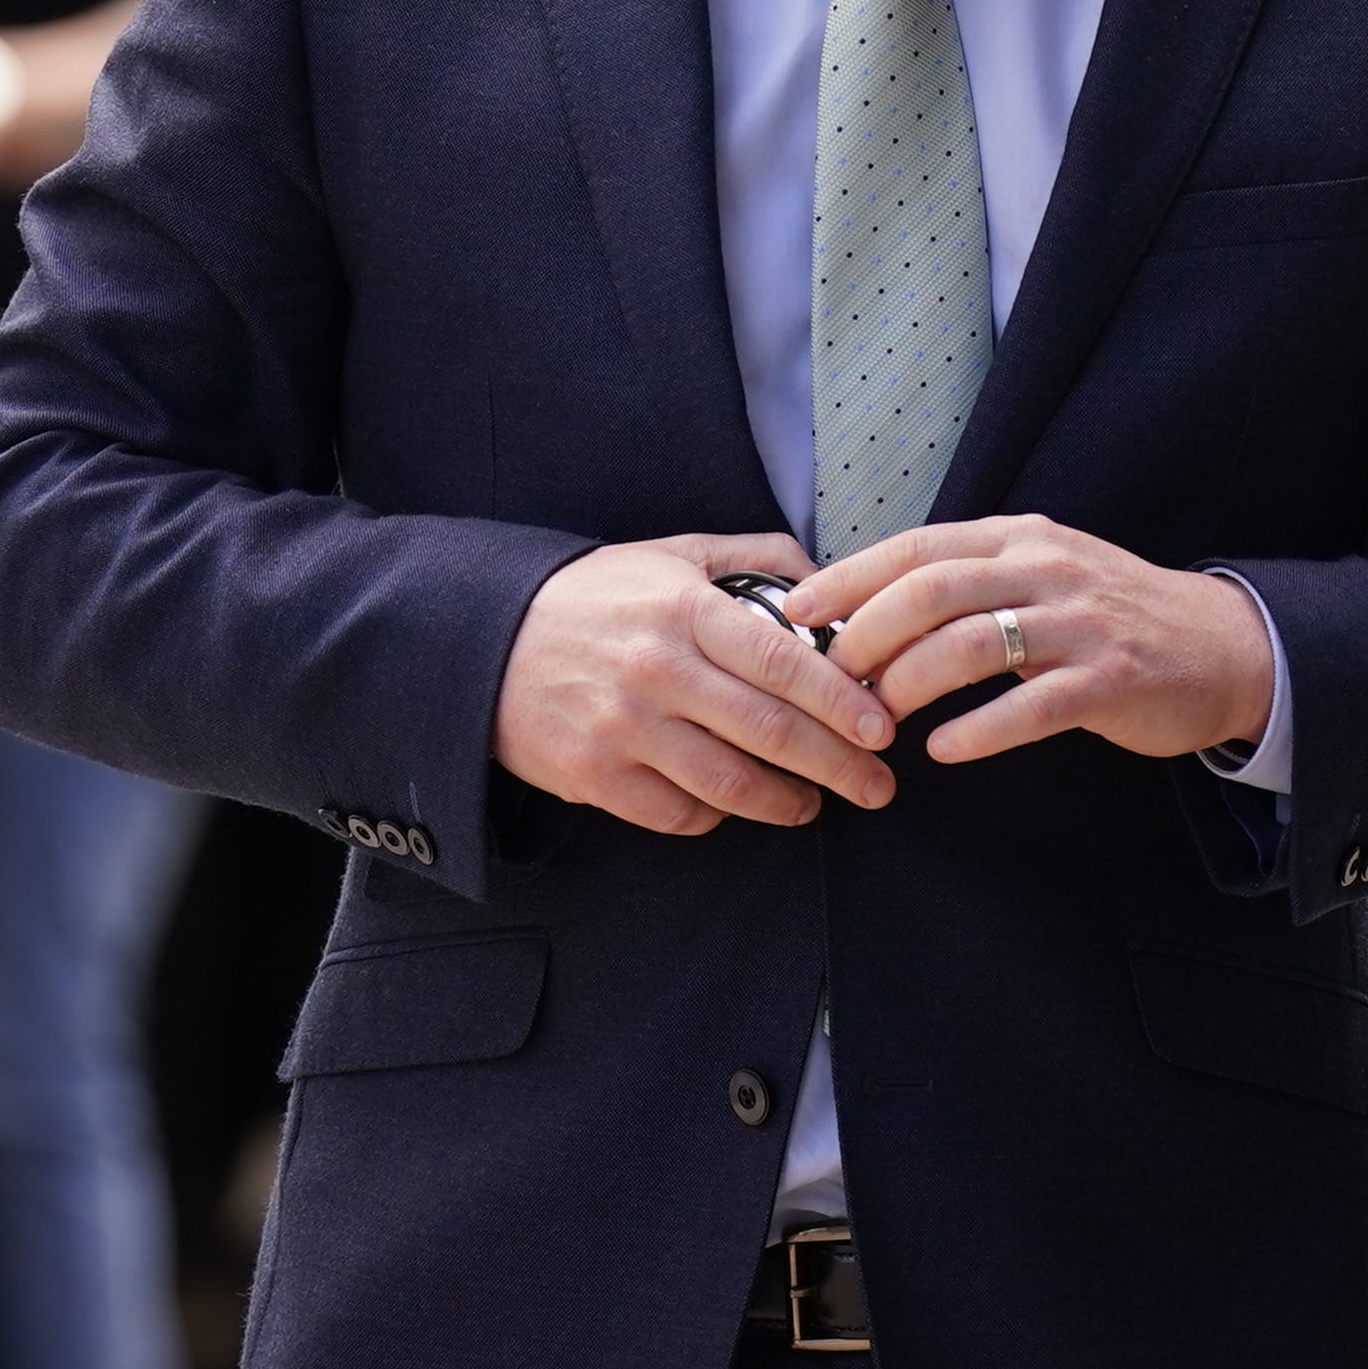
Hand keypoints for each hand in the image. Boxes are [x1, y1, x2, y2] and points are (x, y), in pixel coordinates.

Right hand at [493, 532, 897, 836]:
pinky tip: (741, 803)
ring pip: (730, 783)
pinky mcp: (594, 775)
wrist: (484, 638)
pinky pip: (678, 813)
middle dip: (839, 765)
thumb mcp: (674, 554)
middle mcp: (657, 670)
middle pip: (771, 731)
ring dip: (787, 802)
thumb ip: (757, 559)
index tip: (883, 729)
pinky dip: (719, 814)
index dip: (842, 703)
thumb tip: (830, 585)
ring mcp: (623, 728)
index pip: (785, 662)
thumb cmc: (596, 596)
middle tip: (877, 784)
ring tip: (817, 802)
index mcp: (685, 610)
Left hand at [797, 517, 1273, 767]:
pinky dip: (978, 730)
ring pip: (972, 644)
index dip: (849, 578)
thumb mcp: (1042, 574)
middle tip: (831, 681)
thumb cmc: (1111, 616)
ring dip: (910, 684)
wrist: (1223, 645)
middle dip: (867, 636)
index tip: (795, 612)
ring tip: (879, 720)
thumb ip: (970, 582)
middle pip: (932, 590)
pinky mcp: (1109, 679)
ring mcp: (1081, 623)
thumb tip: (867, 609)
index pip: (917, 547)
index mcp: (1020, 537)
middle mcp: (1047, 568)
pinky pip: (1031, 706)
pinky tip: (943, 751)